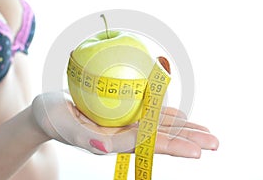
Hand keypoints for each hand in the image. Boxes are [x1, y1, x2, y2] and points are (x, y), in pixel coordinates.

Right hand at [32, 91, 218, 157]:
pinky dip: (166, 116)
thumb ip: (82, 139)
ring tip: (206, 133)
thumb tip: (101, 148)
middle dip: (186, 141)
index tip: (196, 150)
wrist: (48, 112)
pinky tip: (181, 117)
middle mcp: (121, 136)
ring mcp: (123, 126)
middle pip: (158, 140)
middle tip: (214, 143)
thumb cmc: (50, 117)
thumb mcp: (61, 125)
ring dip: (182, 129)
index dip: (170, 145)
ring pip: (157, 128)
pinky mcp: (121, 117)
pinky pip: (147, 117)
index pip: (145, 145)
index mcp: (109, 142)